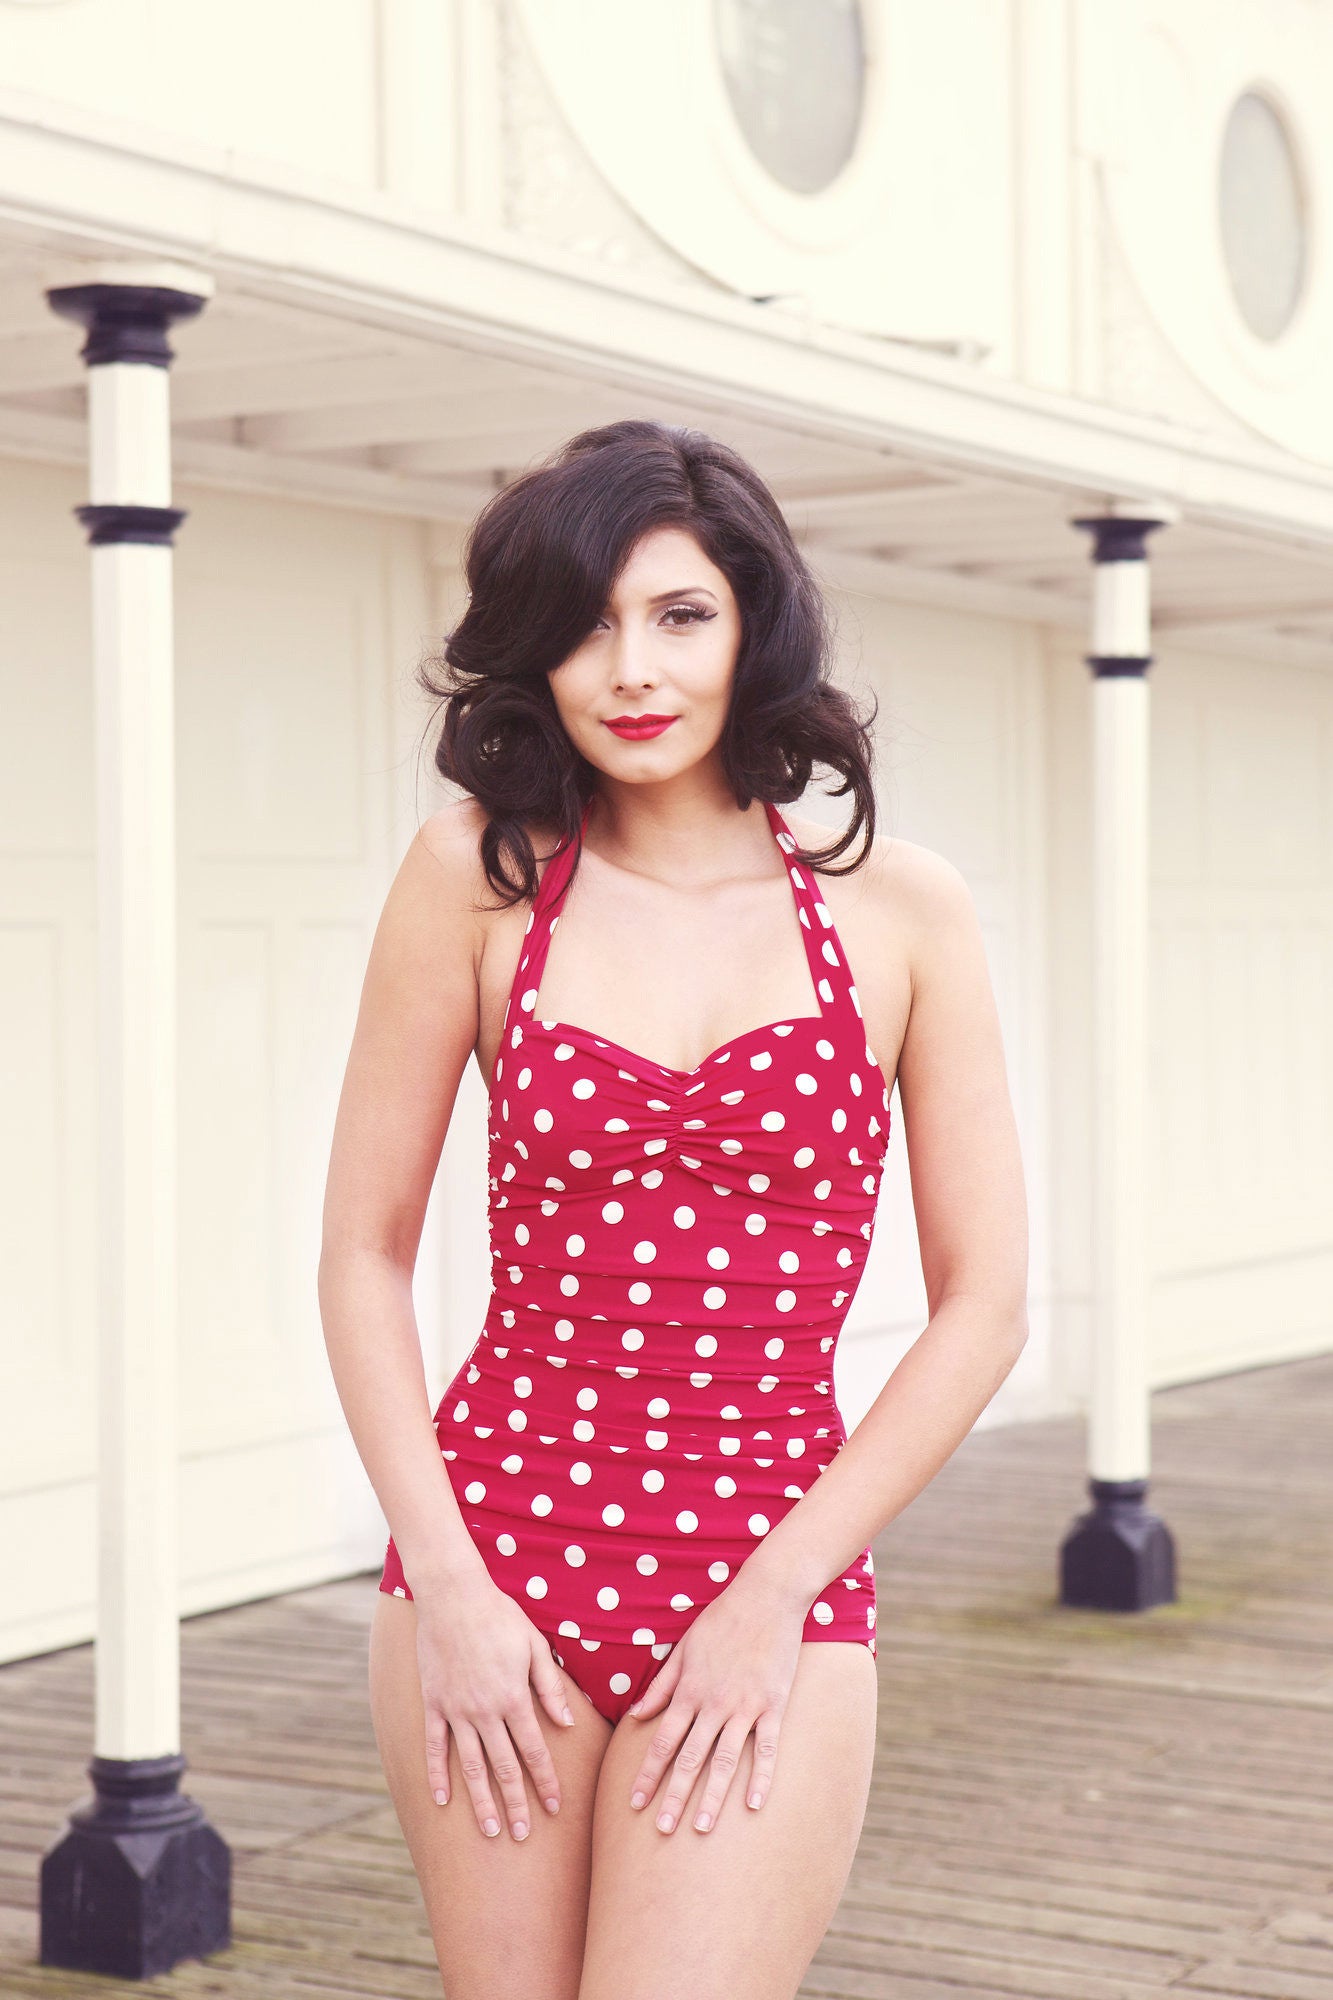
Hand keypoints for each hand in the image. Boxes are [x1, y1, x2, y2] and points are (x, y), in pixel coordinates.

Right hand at [411, 1572, 576, 1841]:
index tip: (556, 1807)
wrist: (452, 1595)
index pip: (534, 1750)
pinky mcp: (433, 1703)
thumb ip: (550, 1687)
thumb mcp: (534, 1645)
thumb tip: (568, 1724)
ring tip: (490, 1830)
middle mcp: (486, 1711)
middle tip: (523, 1835)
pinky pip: (435, 1747)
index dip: (546, 1781)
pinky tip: (442, 1800)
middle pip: (505, 1767)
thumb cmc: (500, 1615)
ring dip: (482, 1800)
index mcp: (514, 1697)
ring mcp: (456, 1710)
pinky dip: (437, 1775)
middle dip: (517, 1803)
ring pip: (471, 1766)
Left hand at [624, 1572, 805, 1834]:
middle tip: (661, 1830)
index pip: (662, 1741)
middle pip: (689, 1758)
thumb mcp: (684, 1648)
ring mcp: (745, 1706)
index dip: (647, 1773)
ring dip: (712, 1797)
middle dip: (673, 1796)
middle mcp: (713, 1703)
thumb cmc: (722, 1619)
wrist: (766, 1596)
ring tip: (702, 1829)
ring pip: (724, 1760)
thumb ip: (661, 1684)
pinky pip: (767, 1748)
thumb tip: (636, 1713)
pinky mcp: (773, 1704)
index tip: (634, 1803)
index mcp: (689, 1690)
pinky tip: (754, 1805)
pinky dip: (761, 1777)